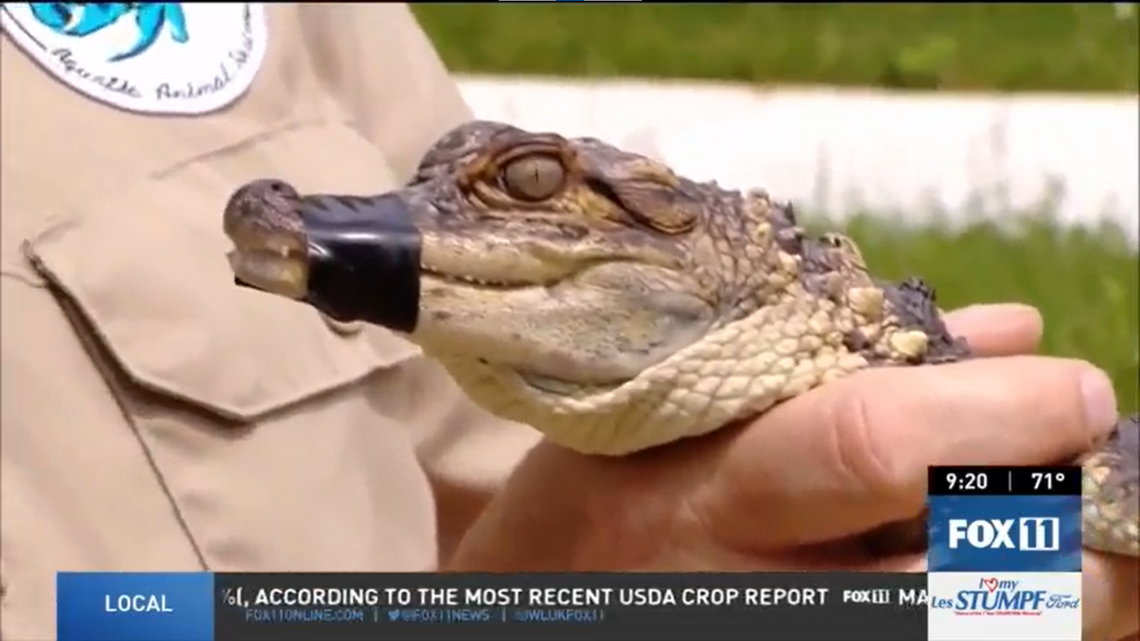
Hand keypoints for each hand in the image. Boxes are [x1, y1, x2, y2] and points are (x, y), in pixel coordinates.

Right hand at [447, 303, 1133, 638]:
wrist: (552, 595)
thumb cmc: (614, 481)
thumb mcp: (690, 401)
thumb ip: (843, 361)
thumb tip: (1008, 330)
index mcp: (719, 486)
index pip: (871, 446)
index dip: (994, 415)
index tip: (1075, 388)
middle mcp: (755, 584)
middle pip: (951, 584)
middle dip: (1055, 538)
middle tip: (1083, 484)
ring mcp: (784, 635)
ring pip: (956, 635)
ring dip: (1049, 592)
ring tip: (1049, 540)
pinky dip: (995, 614)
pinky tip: (1000, 579)